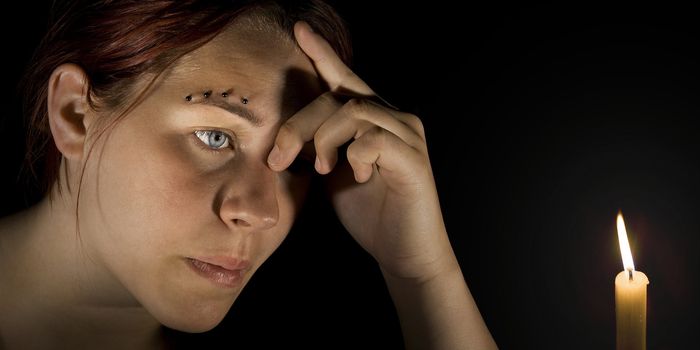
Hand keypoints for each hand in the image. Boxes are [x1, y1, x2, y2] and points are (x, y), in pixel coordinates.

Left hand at [267, 22, 456, 282]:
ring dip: (324, 139)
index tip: (298, 30)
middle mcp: (394, 119)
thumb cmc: (369, 212)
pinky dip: (356, 155)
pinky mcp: (413, 158)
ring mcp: (407, 135)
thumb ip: (320, 144)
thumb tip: (289, 131)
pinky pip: (374, 138)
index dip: (322, 53)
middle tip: (279, 157)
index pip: (344, 80)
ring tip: (320, 169)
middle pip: (338, 97)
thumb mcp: (333, 172)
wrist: (403, 252)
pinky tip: (356, 175)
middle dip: (299, 124)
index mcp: (372, 120)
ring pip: (354, 112)